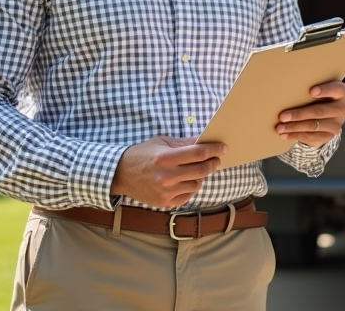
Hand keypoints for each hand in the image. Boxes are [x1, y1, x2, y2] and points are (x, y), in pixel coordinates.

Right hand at [110, 136, 226, 208]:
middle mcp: (166, 177)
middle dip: (213, 163)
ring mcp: (166, 192)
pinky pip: (188, 195)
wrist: (121, 174)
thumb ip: (184, 143)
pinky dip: (192, 187)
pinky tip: (187, 180)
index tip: (223, 147)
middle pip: (201, 170)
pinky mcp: (165, 203)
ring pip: (197, 184)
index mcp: (165, 158)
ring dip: (201, 175)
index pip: (198, 154)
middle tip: (217, 158)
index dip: (213, 150)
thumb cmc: (142, 154)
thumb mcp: (161, 142)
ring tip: (198, 169)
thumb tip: (204, 141)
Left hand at [276, 81, 344, 147]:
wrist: (326, 116)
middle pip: (319, 111)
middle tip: (282, 116)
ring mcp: (337, 124)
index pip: (337, 89)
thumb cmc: (317, 98)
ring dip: (294, 127)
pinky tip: (285, 134)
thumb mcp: (318, 91)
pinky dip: (295, 135)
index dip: (325, 90)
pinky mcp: (329, 136)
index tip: (311, 92)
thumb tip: (287, 93)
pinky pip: (311, 137)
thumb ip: (309, 91)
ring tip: (279, 127)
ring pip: (313, 126)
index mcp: (341, 93)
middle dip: (299, 114)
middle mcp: (342, 108)